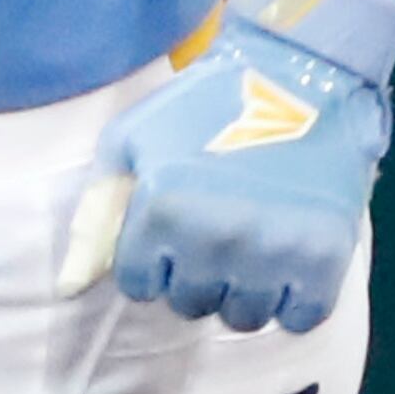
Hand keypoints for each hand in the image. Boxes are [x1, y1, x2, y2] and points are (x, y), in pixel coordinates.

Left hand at [58, 0, 394, 333]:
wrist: (303, 74)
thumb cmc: (205, 104)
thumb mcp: (132, 140)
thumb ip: (96, 216)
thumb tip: (69, 290)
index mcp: (163, 210)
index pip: (138, 285)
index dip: (152, 257)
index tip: (174, 227)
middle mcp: (216, 239)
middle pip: (190, 305)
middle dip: (197, 275)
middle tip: (218, 230)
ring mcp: (274, 253)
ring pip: (244, 318)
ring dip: (244, 290)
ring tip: (255, 243)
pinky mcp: (325, 259)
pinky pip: (301, 319)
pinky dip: (295, 299)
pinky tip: (291, 260)